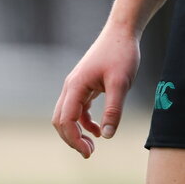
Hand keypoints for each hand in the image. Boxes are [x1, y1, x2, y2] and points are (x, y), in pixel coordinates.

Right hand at [52, 24, 140, 158]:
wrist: (123, 30)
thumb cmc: (122, 53)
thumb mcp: (121, 83)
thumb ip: (114, 109)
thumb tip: (107, 136)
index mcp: (76, 86)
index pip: (66, 121)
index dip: (74, 140)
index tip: (89, 152)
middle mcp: (71, 86)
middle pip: (61, 120)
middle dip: (72, 139)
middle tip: (89, 153)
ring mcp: (77, 84)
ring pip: (68, 115)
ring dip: (77, 132)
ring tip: (93, 146)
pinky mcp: (85, 83)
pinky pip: (78, 108)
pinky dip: (84, 121)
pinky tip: (99, 129)